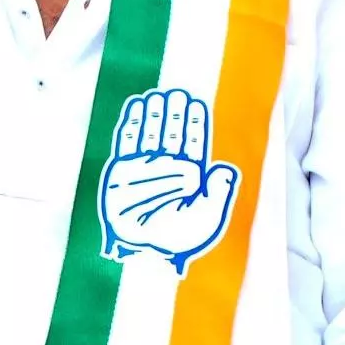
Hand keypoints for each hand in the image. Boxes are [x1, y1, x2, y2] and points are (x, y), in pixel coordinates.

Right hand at [99, 89, 238, 274]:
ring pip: (151, 133)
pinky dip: (132, 123)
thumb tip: (225, 169)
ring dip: (155, 114)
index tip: (195, 103)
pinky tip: (136, 106)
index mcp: (190, 177)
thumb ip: (219, 194)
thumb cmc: (177, 238)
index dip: (195, 123)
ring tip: (158, 94)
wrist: (143, 253)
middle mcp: (166, 168)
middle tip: (176, 92)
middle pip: (172, 133)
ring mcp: (142, 167)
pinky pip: (127, 142)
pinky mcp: (120, 170)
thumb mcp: (207, 219)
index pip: (193, 143)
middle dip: (174, 113)